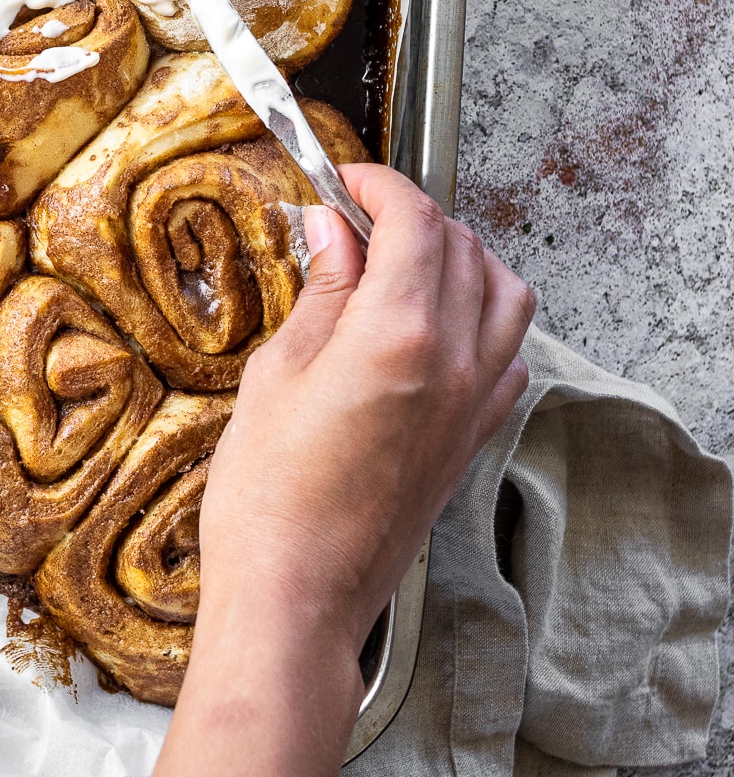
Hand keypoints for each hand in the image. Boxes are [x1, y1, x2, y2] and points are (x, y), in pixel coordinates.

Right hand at [199, 164, 534, 654]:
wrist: (299, 596)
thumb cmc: (269, 497)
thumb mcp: (277, 372)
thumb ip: (320, 291)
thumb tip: (332, 230)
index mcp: (398, 334)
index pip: (415, 220)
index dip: (379, 185)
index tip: (345, 180)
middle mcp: (453, 362)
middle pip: (461, 247)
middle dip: (412, 215)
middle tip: (354, 218)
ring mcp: (472, 403)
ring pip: (503, 293)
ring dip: (461, 259)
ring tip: (403, 261)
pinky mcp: (472, 439)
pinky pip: (508, 354)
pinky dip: (483, 320)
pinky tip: (435, 326)